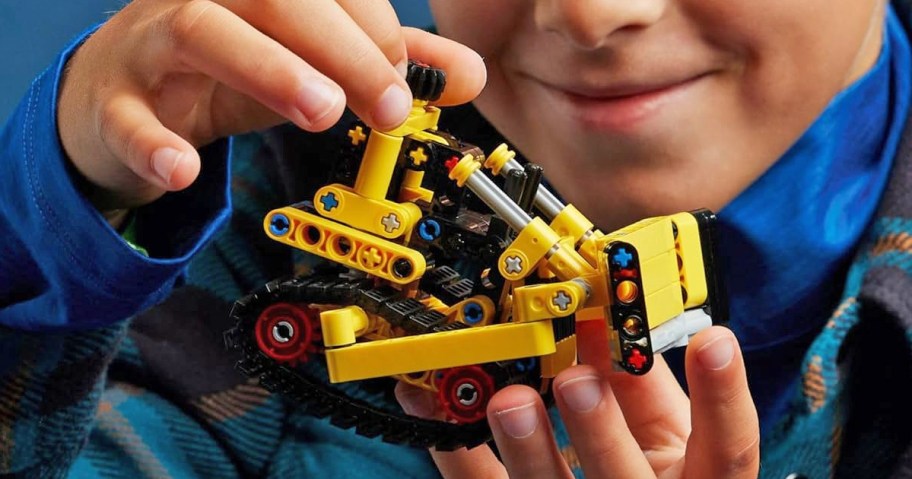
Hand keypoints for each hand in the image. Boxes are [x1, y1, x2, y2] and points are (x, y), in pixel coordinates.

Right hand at [57, 0, 485, 215]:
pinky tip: (188, 171)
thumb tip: (466, 77)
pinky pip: (128, 116)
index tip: (404, 83)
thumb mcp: (312, 62)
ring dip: (269, 68)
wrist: (121, 95)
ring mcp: (152, 44)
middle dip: (344, 50)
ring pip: (203, 31)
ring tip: (322, 112)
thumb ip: (385, 66)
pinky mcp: (114, 100)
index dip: (375, 31)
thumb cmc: (225, 69)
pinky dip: (156, 142)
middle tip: (388, 107)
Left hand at [396, 322, 758, 477]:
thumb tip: (605, 320)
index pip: (727, 452)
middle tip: (575, 380)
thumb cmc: (644, 472)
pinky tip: (425, 401)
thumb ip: (642, 384)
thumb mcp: (662, 434)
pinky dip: (452, 444)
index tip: (714, 339)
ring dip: (527, 447)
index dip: (724, 399)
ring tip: (506, 401)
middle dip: (599, 429)